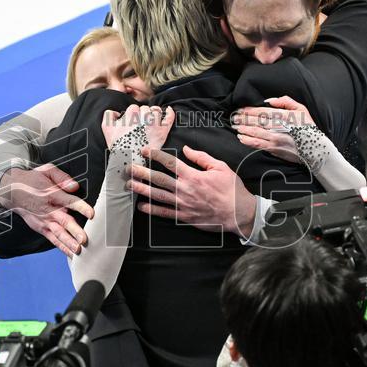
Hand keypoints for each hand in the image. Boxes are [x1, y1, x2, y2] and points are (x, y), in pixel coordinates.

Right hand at [0, 164, 94, 255]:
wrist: (12, 191)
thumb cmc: (33, 180)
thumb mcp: (46, 171)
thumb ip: (62, 177)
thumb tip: (75, 186)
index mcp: (52, 195)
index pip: (70, 202)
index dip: (81, 207)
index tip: (91, 214)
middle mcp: (49, 210)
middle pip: (64, 221)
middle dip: (75, 231)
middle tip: (84, 239)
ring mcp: (44, 221)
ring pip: (58, 234)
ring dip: (69, 242)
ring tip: (78, 250)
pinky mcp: (41, 228)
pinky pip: (53, 239)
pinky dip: (62, 247)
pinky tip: (71, 254)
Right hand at [101, 105, 174, 150]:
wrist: (128, 160)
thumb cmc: (118, 145)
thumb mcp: (106, 128)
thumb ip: (108, 115)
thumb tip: (115, 112)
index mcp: (132, 113)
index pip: (134, 108)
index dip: (132, 115)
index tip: (131, 124)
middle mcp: (145, 116)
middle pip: (145, 109)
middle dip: (142, 115)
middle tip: (139, 126)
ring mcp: (155, 124)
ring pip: (156, 111)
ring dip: (153, 114)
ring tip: (150, 122)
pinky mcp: (162, 132)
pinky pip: (170, 118)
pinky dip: (170, 112)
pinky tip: (168, 110)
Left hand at [128, 145, 256, 237]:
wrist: (239, 213)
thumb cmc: (231, 189)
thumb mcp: (220, 167)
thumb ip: (201, 158)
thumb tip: (186, 149)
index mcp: (193, 176)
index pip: (169, 163)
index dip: (155, 155)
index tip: (144, 151)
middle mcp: (185, 190)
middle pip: (158, 179)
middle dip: (141, 173)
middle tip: (128, 168)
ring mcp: (183, 204)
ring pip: (157, 196)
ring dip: (141, 189)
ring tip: (129, 185)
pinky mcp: (185, 217)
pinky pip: (165, 213)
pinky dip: (152, 210)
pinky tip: (141, 206)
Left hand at [231, 96, 314, 162]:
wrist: (314, 148)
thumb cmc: (308, 127)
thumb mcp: (301, 109)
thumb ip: (286, 101)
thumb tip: (268, 101)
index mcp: (284, 116)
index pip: (262, 111)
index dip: (249, 110)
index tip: (241, 109)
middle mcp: (278, 126)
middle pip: (256, 120)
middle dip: (243, 118)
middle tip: (234, 117)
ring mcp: (275, 138)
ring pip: (254, 132)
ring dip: (243, 129)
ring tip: (235, 126)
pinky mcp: (274, 148)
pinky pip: (257, 144)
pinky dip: (248, 140)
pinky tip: (241, 138)